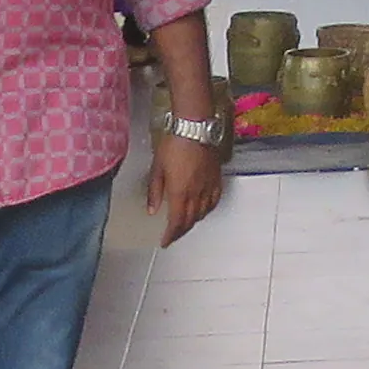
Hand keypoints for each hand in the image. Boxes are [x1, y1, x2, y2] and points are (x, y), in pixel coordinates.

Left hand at [142, 129, 224, 248]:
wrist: (194, 127)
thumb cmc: (175, 143)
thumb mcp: (157, 167)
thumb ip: (155, 191)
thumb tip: (152, 209)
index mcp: (179, 192)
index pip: (177, 222)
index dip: (171, 235)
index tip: (165, 241)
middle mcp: (196, 192)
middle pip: (190, 221)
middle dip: (181, 231)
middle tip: (173, 234)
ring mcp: (208, 186)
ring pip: (203, 213)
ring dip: (193, 221)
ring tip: (186, 223)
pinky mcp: (216, 178)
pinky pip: (215, 200)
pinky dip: (208, 209)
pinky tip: (204, 208)